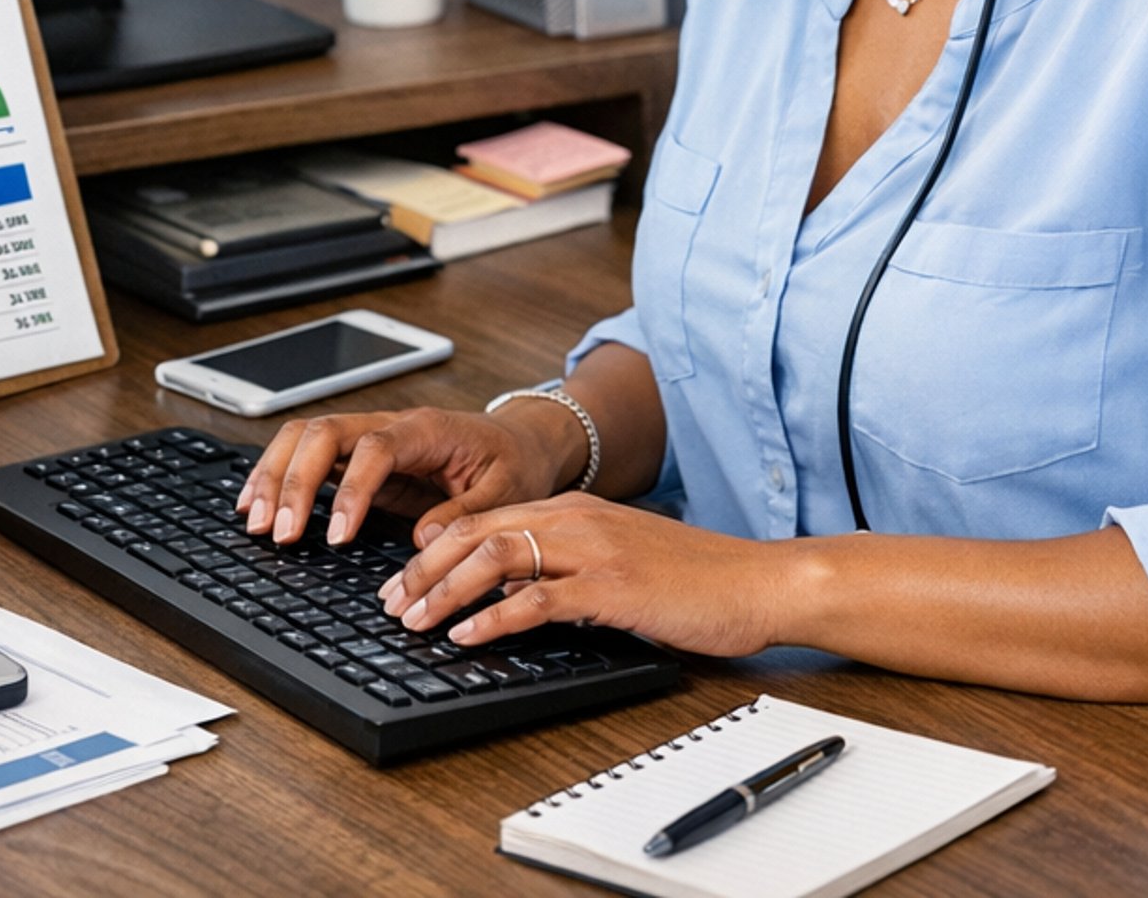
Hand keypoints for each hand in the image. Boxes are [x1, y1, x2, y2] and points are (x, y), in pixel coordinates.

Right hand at [235, 405, 582, 546]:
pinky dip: (279, 475)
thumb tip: (423, 540)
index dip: (350, 490)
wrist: (520, 440)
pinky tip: (259, 503)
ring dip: (276, 475)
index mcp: (428, 429)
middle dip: (294, 480)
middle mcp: (392, 426)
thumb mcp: (508, 491)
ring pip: (307, 436)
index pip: (375, 448)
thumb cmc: (514, 462)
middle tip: (279, 533)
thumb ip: (467, 514)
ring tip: (256, 522)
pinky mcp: (360, 456)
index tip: (336, 535)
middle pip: (325, 432)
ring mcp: (371, 438)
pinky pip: (310, 455)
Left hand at [380, 491, 785, 655]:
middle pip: (478, 532)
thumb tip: (514, 594)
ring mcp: (595, 549)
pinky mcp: (612, 586)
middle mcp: (579, 519)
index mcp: (578, 510)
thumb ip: (569, 566)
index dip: (436, 550)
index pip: (487, 519)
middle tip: (391, 603)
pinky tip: (468, 636)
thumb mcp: (621, 560)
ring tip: (414, 620)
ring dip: (445, 590)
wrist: (756, 582)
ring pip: (496, 557)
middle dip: (424, 569)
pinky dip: (494, 618)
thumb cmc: (696, 578)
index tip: (403, 580)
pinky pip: (537, 598)